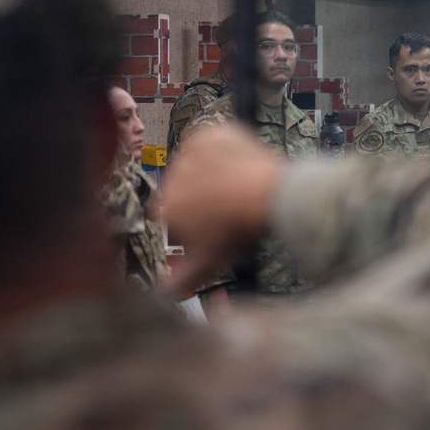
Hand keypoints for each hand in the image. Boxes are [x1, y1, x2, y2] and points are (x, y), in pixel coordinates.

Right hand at [161, 124, 284, 294]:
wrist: (266, 195)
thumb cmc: (237, 231)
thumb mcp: (209, 261)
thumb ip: (182, 279)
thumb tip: (162, 295)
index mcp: (166, 209)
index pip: (170, 215)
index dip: (191, 219)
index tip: (212, 222)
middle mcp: (169, 179)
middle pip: (182, 187)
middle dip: (200, 195)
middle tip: (229, 205)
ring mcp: (188, 153)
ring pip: (196, 164)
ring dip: (210, 171)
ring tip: (237, 185)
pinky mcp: (208, 134)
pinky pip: (210, 141)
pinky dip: (221, 148)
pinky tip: (237, 163)